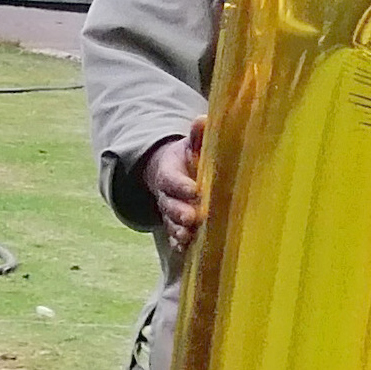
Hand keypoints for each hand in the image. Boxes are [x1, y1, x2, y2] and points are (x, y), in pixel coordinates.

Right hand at [144, 133, 202, 249]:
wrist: (169, 173)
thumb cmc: (188, 158)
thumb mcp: (190, 144)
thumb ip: (197, 135)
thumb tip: (203, 119)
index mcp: (169, 172)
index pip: (172, 180)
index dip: (181, 186)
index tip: (195, 190)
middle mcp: (166, 195)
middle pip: (170, 205)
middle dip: (179, 212)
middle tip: (193, 217)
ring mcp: (169, 212)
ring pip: (171, 223)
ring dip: (179, 230)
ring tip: (189, 236)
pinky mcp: (175, 225)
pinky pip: (174, 236)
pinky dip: (178, 244)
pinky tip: (185, 250)